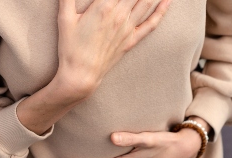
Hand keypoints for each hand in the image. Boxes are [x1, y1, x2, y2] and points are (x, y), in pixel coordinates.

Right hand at [54, 0, 171, 97]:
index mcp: (103, 6)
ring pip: (146, 2)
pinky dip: (161, 10)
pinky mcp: (131, 40)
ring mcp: (128, 28)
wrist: (81, 75)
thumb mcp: (64, 18)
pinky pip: (151, 23)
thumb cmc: (70, 47)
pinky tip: (167, 1)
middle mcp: (120, 14)